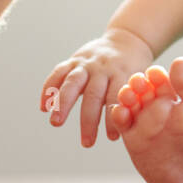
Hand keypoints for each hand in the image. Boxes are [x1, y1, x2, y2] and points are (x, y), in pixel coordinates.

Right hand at [40, 26, 154, 147]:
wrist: (127, 39)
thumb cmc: (135, 68)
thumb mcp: (139, 79)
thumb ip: (134, 98)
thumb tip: (133, 128)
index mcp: (121, 73)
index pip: (116, 98)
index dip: (112, 118)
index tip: (111, 138)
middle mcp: (103, 68)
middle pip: (93, 94)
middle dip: (88, 120)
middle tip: (86, 143)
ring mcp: (86, 63)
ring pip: (72, 83)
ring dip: (62, 104)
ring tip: (55, 123)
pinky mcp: (74, 60)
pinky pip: (58, 72)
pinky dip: (49, 88)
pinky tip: (43, 107)